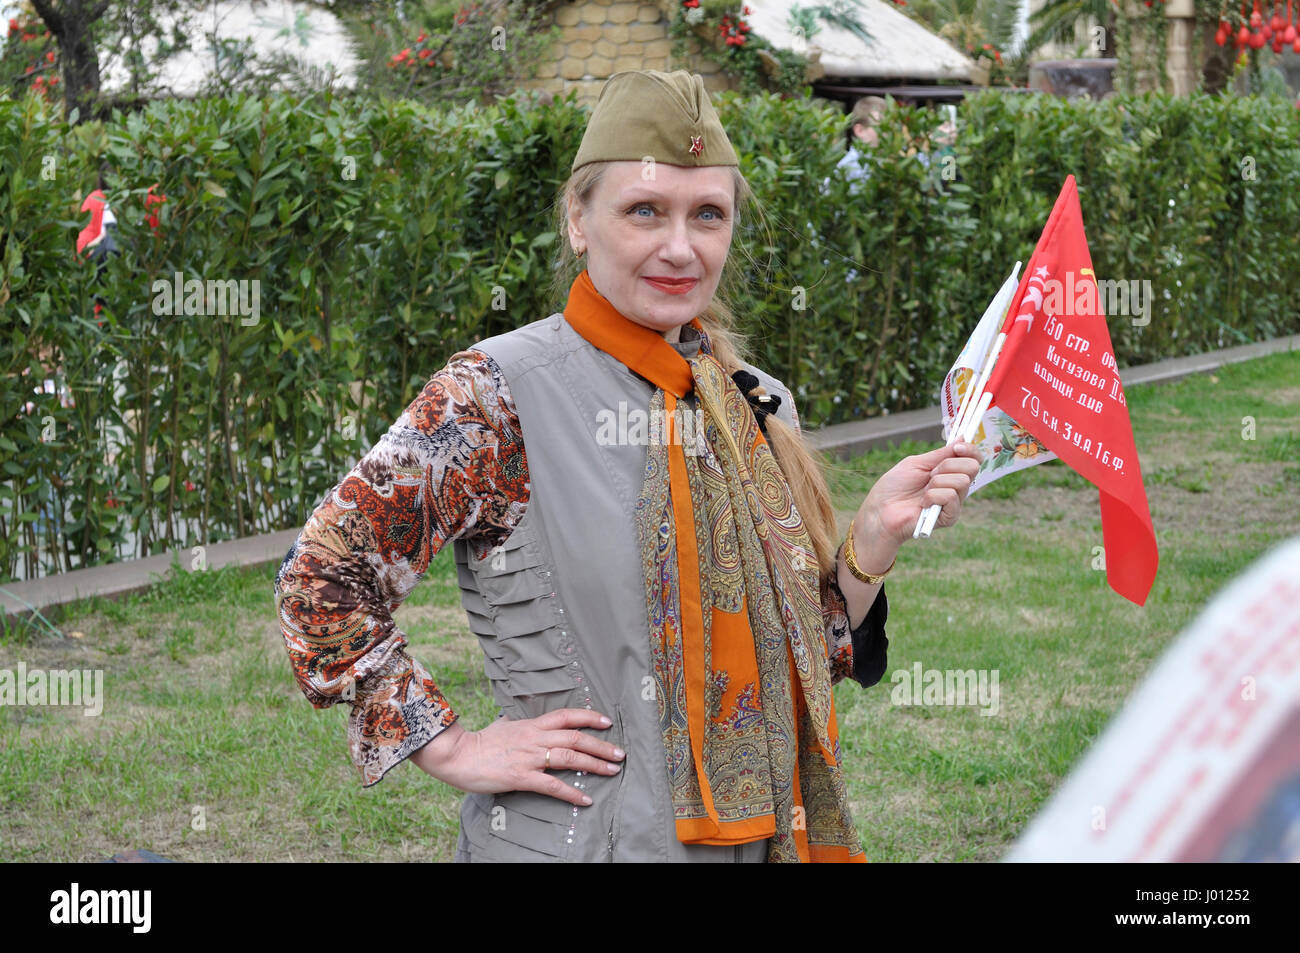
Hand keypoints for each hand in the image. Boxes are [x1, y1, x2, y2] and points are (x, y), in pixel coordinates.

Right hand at [411, 708, 624, 806]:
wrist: (458, 754)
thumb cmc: (479, 742)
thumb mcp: (502, 726)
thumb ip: (515, 723)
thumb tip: (516, 720)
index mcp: (532, 725)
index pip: (567, 715)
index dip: (589, 716)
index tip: (607, 721)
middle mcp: (535, 738)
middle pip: (576, 737)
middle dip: (601, 746)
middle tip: (620, 754)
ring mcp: (529, 757)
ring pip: (570, 757)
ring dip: (594, 764)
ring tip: (612, 771)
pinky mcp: (522, 777)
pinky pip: (552, 785)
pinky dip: (571, 792)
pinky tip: (585, 799)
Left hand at [857, 442, 984, 551]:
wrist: (880, 510)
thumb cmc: (894, 487)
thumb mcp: (916, 463)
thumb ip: (941, 454)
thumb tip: (962, 438)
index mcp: (948, 471)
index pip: (973, 459)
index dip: (971, 450)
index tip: (958, 447)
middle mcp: (955, 486)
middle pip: (972, 467)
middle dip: (948, 465)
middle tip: (930, 474)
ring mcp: (954, 502)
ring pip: (962, 481)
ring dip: (938, 481)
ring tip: (923, 491)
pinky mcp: (950, 517)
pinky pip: (952, 497)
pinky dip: (934, 496)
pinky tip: (923, 503)